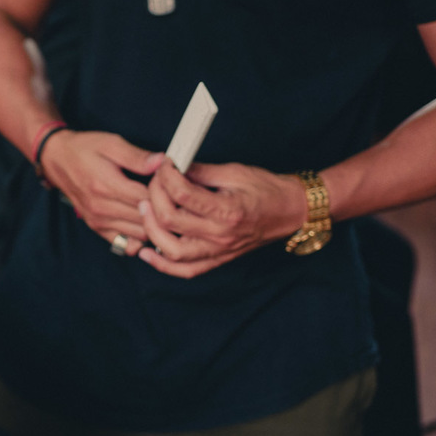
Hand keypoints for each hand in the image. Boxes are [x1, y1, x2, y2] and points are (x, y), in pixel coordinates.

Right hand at [40, 130, 163, 256]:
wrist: (57, 159)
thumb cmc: (85, 149)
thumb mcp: (111, 144)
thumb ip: (136, 156)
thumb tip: (162, 162)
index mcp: (106, 185)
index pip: (148, 199)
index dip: (165, 193)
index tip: (172, 185)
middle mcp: (101, 207)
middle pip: (146, 220)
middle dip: (163, 211)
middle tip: (172, 199)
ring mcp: (98, 220)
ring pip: (139, 234)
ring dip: (153, 226)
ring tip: (162, 210)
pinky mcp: (97, 227)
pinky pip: (125, 243)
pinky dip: (139, 237)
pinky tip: (146, 223)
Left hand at [136, 159, 306, 277]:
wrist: (290, 211)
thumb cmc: (266, 190)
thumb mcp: (234, 172)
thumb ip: (199, 171)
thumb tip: (171, 166)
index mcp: (227, 210)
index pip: (182, 195)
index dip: (165, 177)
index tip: (163, 165)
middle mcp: (221, 235)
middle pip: (170, 221)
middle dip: (153, 197)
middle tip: (152, 183)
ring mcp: (218, 251)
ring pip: (172, 251)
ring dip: (151, 230)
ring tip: (145, 210)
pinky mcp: (217, 260)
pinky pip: (185, 270)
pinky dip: (162, 264)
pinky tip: (147, 252)